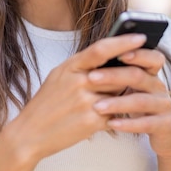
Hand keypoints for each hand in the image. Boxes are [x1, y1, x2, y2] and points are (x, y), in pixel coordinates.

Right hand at [1, 33, 148, 162]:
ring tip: (112, 100)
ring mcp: (85, 102)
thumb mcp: (59, 76)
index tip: (141, 37)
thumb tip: (110, 56)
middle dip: (126, 77)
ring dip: (121, 97)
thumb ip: (83, 66)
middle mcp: (78, 82)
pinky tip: (109, 117)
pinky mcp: (91, 122)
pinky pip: (115, 115)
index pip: (101, 49)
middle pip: (116, 73)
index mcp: (70, 66)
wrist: (29, 133)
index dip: (123, 42)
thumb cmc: (47, 102)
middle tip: (138, 74)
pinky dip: (116, 115)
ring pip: (118, 95)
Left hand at [88, 43, 170, 158]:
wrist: (169, 132)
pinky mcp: (165, 125)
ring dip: (117, 103)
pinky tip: (112, 124)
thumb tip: (95, 56)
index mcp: (151, 74)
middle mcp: (158, 87)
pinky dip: (128, 124)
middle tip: (91, 77)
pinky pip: (146, 124)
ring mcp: (163, 106)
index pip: (150, 57)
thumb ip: (121, 73)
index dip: (137, 54)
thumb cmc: (143, 104)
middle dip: (113, 75)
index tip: (116, 53)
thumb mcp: (136, 87)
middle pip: (138, 76)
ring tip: (97, 106)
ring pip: (141, 101)